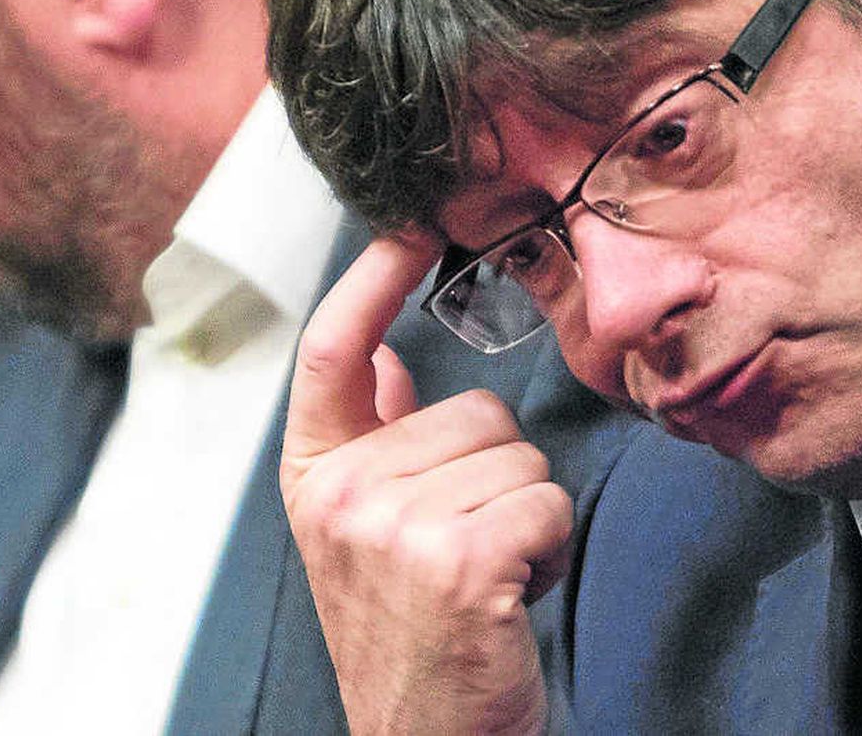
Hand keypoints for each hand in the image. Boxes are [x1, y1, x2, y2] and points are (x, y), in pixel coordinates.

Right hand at [281, 235, 573, 735]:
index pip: (333, 349)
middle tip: (465, 549)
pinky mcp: (458, 561)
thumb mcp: (365, 532)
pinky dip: (547, 546)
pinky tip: (510, 597)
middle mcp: (341, 494)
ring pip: (518, 455)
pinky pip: (544, 500)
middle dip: (495, 473)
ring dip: (524, 515)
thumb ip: (373, 438)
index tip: (411, 225)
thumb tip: (391, 358)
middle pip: (471, 409)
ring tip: (486, 576)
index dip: (373, 276)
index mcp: (314, 475)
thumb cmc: (409, 637)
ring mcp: (393, 527)